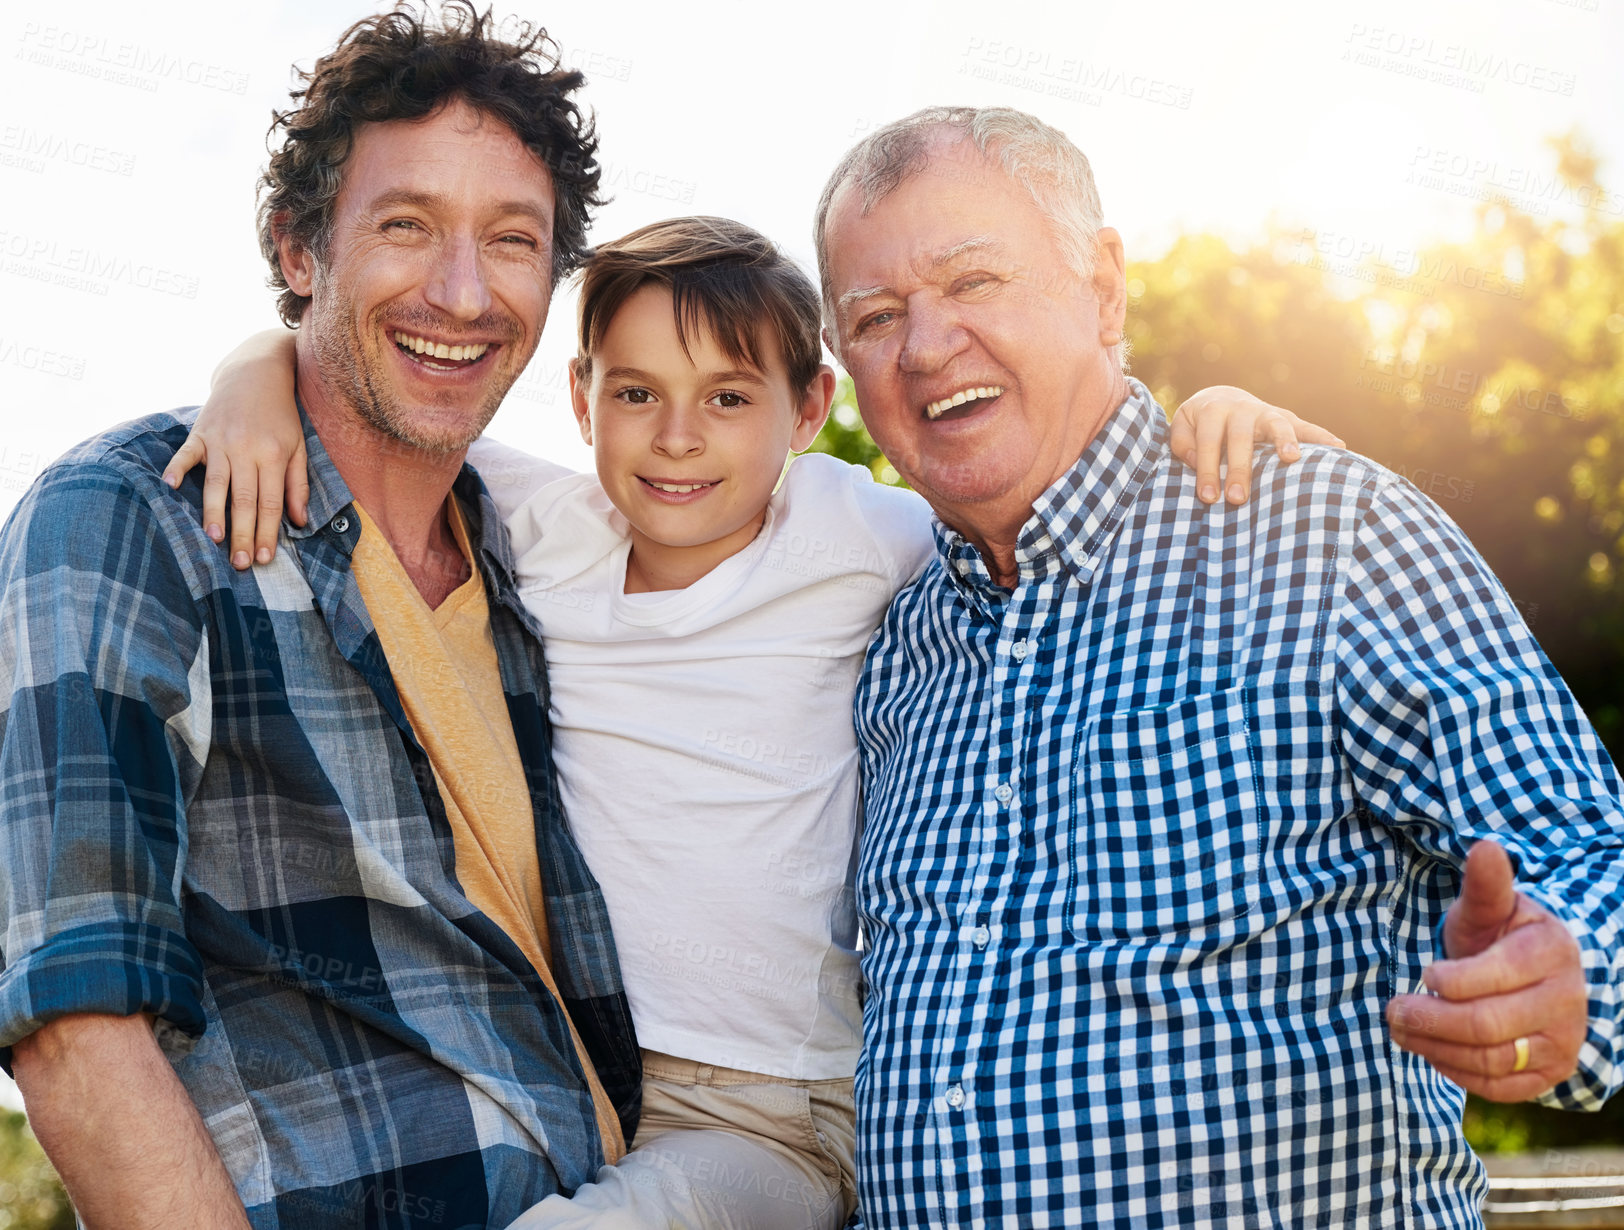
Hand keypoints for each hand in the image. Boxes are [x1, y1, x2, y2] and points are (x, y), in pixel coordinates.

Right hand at [161, 329, 306, 569]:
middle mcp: (247, 450)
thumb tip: (299, 521)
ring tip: (214, 539)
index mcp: (274, 455)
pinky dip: (177, 467)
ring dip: (213, 512)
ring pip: (216, 483)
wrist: (256, 371)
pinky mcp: (200, 430)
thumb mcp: (298, 446)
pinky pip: (186, 452)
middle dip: (243, 534)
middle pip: (244, 500)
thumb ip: (298, 483)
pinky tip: (169, 486)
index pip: (271, 503)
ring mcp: (220, 440)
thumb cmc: (280, 415)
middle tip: (240, 564)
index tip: (265, 558)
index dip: (268, 532)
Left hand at [1169, 386, 1343, 504]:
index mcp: (1212, 410)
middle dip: (1239, 468)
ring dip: (1285, 440)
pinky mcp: (1285, 417)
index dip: (1207, 469)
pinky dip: (1323, 436)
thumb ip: (1183, 444)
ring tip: (1292, 458)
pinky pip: (1306, 426)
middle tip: (1237, 498)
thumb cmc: (1198, 423)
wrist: (1221, 398)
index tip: (1208, 497)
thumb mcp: (1182, 427)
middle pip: (1240, 437)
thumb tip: (1197, 461)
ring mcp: (1266, 412)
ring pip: (1277, 423)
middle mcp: (1241, 408)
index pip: (1208, 442)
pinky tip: (1339, 447)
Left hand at [1386, 840, 1588, 1099]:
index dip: (1448, 980)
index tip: (1425, 972)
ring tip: (1400, 1029)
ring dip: (1433, 1047)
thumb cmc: (1503, 936)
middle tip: (1392, 1010)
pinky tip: (1430, 1051)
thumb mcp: (1491, 907)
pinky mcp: (1549, 1075)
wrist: (1539, 977)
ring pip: (1489, 1059)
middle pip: (1486, 1024)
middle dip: (1429, 1019)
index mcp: (1551, 952)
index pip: (1494, 976)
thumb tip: (1484, 847)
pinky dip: (1455, 1071)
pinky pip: (1497, 1087)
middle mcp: (1566, 1002)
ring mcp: (1561, 1043)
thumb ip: (1485, 885)